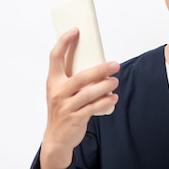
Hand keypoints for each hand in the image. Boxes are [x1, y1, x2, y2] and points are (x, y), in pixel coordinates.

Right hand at [39, 28, 119, 168]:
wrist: (56, 138)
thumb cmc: (62, 109)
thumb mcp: (61, 91)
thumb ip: (73, 78)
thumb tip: (96, 62)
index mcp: (53, 81)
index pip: (55, 57)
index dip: (64, 42)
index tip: (75, 31)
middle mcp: (57, 92)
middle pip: (80, 77)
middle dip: (100, 69)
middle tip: (115, 64)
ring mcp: (65, 106)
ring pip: (88, 93)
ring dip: (105, 86)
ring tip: (115, 81)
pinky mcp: (75, 118)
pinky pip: (92, 108)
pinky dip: (105, 102)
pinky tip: (113, 98)